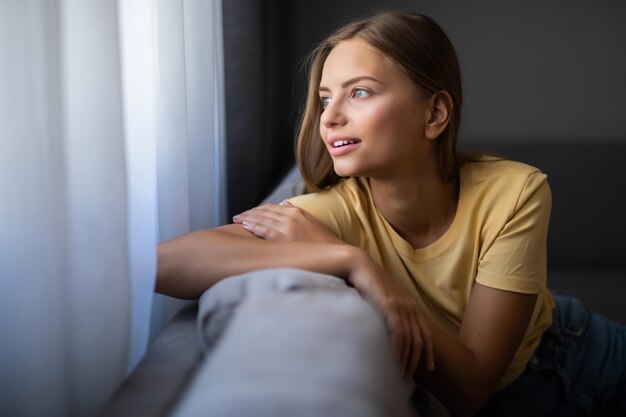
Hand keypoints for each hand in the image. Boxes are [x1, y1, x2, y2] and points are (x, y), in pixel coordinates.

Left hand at [232, 201, 342, 243]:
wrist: (336, 253)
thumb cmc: (324, 241)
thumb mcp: (312, 222)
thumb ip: (297, 212)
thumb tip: (284, 204)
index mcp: (297, 211)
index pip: (272, 208)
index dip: (258, 210)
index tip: (249, 212)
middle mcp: (291, 216)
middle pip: (264, 212)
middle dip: (250, 213)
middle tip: (237, 216)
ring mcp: (288, 227)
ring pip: (262, 219)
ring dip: (248, 218)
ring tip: (237, 219)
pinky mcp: (285, 239)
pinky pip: (265, 230)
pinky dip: (253, 226)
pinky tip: (245, 225)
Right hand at [347, 251, 434, 379]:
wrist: (359, 266)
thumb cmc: (368, 284)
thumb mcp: (383, 300)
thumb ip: (390, 313)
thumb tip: (389, 330)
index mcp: (411, 306)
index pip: (426, 333)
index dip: (429, 352)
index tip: (429, 367)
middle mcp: (410, 306)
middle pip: (420, 340)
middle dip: (416, 361)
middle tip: (408, 377)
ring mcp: (401, 306)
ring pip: (410, 339)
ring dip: (407, 359)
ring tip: (401, 374)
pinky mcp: (390, 306)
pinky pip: (399, 332)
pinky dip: (399, 348)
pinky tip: (396, 359)